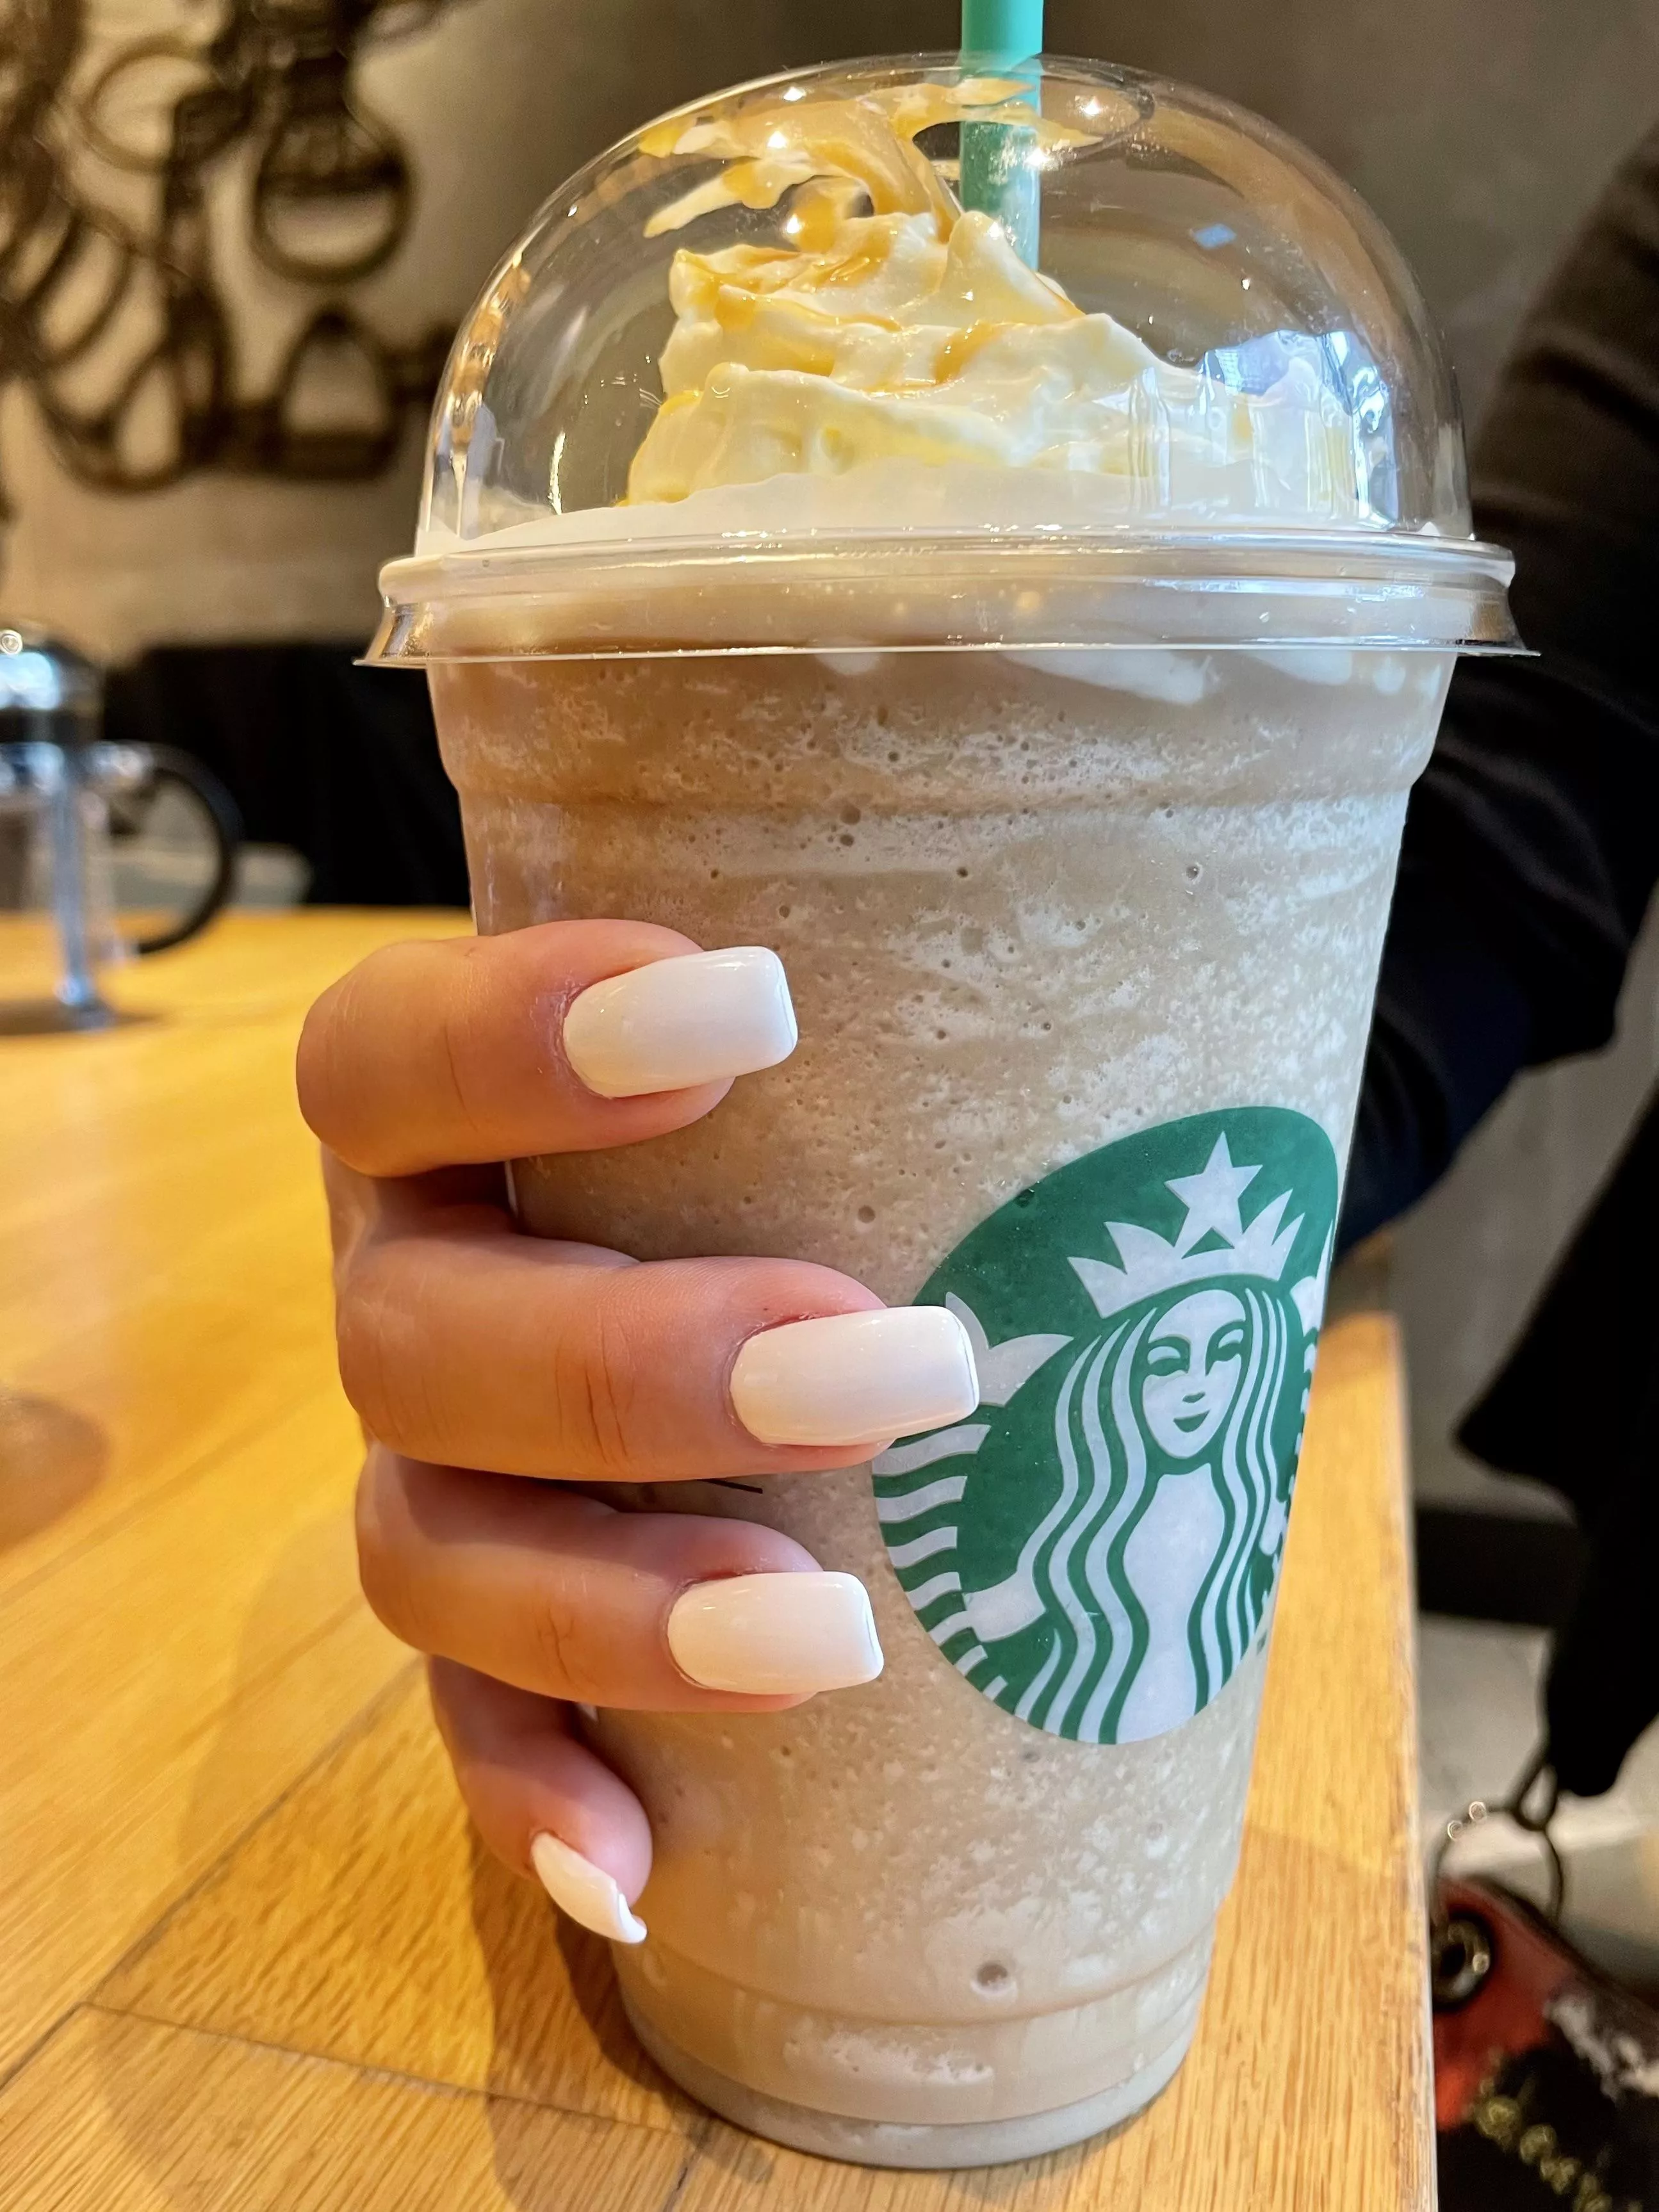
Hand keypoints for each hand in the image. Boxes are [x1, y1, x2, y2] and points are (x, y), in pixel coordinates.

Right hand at [297, 922, 977, 1942]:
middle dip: (635, 1360)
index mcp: (460, 1123)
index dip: (513, 1034)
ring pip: (427, 1546)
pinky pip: (460, 1724)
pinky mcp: (485, 1633)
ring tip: (823, 1630)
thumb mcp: (860, 1047)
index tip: (745, 1014)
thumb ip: (933, 991)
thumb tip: (1195, 932)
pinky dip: (534, 1788)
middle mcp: (414, 1288)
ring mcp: (435, 1473)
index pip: (387, 1058)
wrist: (808, 1253)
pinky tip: (633, 1865)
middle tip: (889, 1366)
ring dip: (608, 1602)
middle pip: (415, 1337)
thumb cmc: (841, 1126)